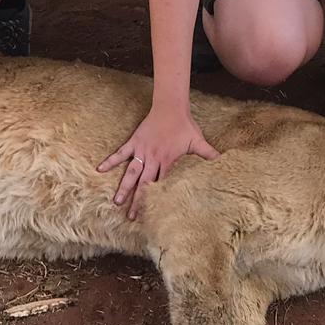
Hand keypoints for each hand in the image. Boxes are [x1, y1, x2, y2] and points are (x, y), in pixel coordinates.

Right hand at [97, 104, 219, 219]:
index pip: (161, 184)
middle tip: (132, 217)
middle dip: (138, 200)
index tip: (153, 213)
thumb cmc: (185, 125)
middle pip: (144, 183)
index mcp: (167, 161)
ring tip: (116, 201)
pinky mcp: (134, 142)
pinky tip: (99, 168)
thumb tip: (224, 163)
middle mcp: (153, 159)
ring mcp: (142, 150)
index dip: (157, 199)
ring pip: (131, 172)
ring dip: (124, 187)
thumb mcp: (199, 142)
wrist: (171, 107)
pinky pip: (121, 153)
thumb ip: (209, 155)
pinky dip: (111, 161)